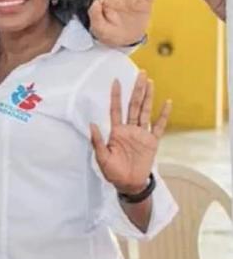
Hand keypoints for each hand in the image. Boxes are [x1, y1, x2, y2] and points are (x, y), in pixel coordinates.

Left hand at [90, 72, 171, 194]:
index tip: (116, 81)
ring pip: (145, 111)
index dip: (116, 96)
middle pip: (133, 105)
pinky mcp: (152, 141)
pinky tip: (167, 103)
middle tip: (140, 73)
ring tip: (150, 82)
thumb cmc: (113, 172)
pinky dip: (163, 115)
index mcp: (116, 131)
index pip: (116, 109)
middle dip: (136, 89)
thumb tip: (91, 124)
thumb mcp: (102, 158)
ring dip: (148, 97)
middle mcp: (129, 129)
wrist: (129, 184)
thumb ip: (97, 141)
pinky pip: (159, 126)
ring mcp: (141, 134)